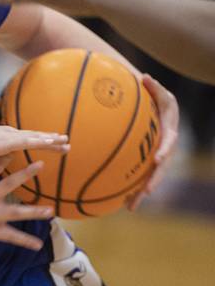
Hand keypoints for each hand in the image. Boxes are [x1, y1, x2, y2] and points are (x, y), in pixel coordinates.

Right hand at [0, 124, 68, 159]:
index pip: (23, 140)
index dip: (38, 140)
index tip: (51, 142)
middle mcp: (6, 136)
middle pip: (33, 137)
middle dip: (50, 139)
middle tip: (66, 141)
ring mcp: (6, 138)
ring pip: (34, 138)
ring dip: (51, 140)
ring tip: (66, 142)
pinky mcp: (4, 142)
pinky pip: (28, 141)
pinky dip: (40, 141)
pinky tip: (52, 142)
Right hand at [0, 157, 52, 250]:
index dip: (7, 155)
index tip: (20, 147)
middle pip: (10, 183)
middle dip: (26, 173)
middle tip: (41, 164)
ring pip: (17, 212)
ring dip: (34, 211)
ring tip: (50, 210)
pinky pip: (10, 236)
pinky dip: (24, 241)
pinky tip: (37, 245)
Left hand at [127, 74, 179, 209]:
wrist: (151, 106)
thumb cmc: (151, 95)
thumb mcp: (155, 89)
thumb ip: (152, 86)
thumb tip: (145, 77)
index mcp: (169, 131)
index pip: (169, 142)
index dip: (164, 151)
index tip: (157, 159)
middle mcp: (164, 147)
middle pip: (161, 167)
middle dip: (154, 180)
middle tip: (146, 191)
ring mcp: (154, 156)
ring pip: (149, 177)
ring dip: (140, 192)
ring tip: (130, 207)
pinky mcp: (143, 162)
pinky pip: (136, 176)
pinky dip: (128, 189)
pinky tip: (116, 202)